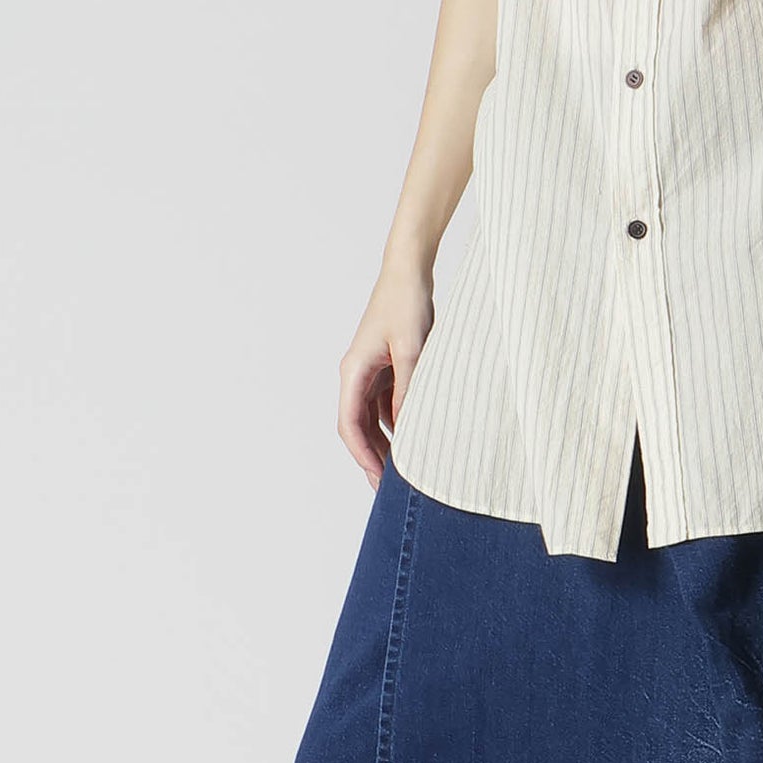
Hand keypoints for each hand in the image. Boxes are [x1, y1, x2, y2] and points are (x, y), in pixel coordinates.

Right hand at [337, 256, 435, 486]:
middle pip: (358, 428)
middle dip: (372, 458)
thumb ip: (409, 390)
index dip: (362, 455)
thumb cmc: (406, 305)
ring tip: (402, 472)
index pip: (349, 424)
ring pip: (372, 419)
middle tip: (390, 490)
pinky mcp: (385, 368)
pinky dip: (397, 425)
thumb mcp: (413, 350)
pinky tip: (413, 441)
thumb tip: (409, 428)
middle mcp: (356, 376)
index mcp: (353, 372)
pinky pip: (387, 405)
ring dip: (385, 444)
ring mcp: (370, 372)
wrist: (409, 273)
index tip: (378, 478)